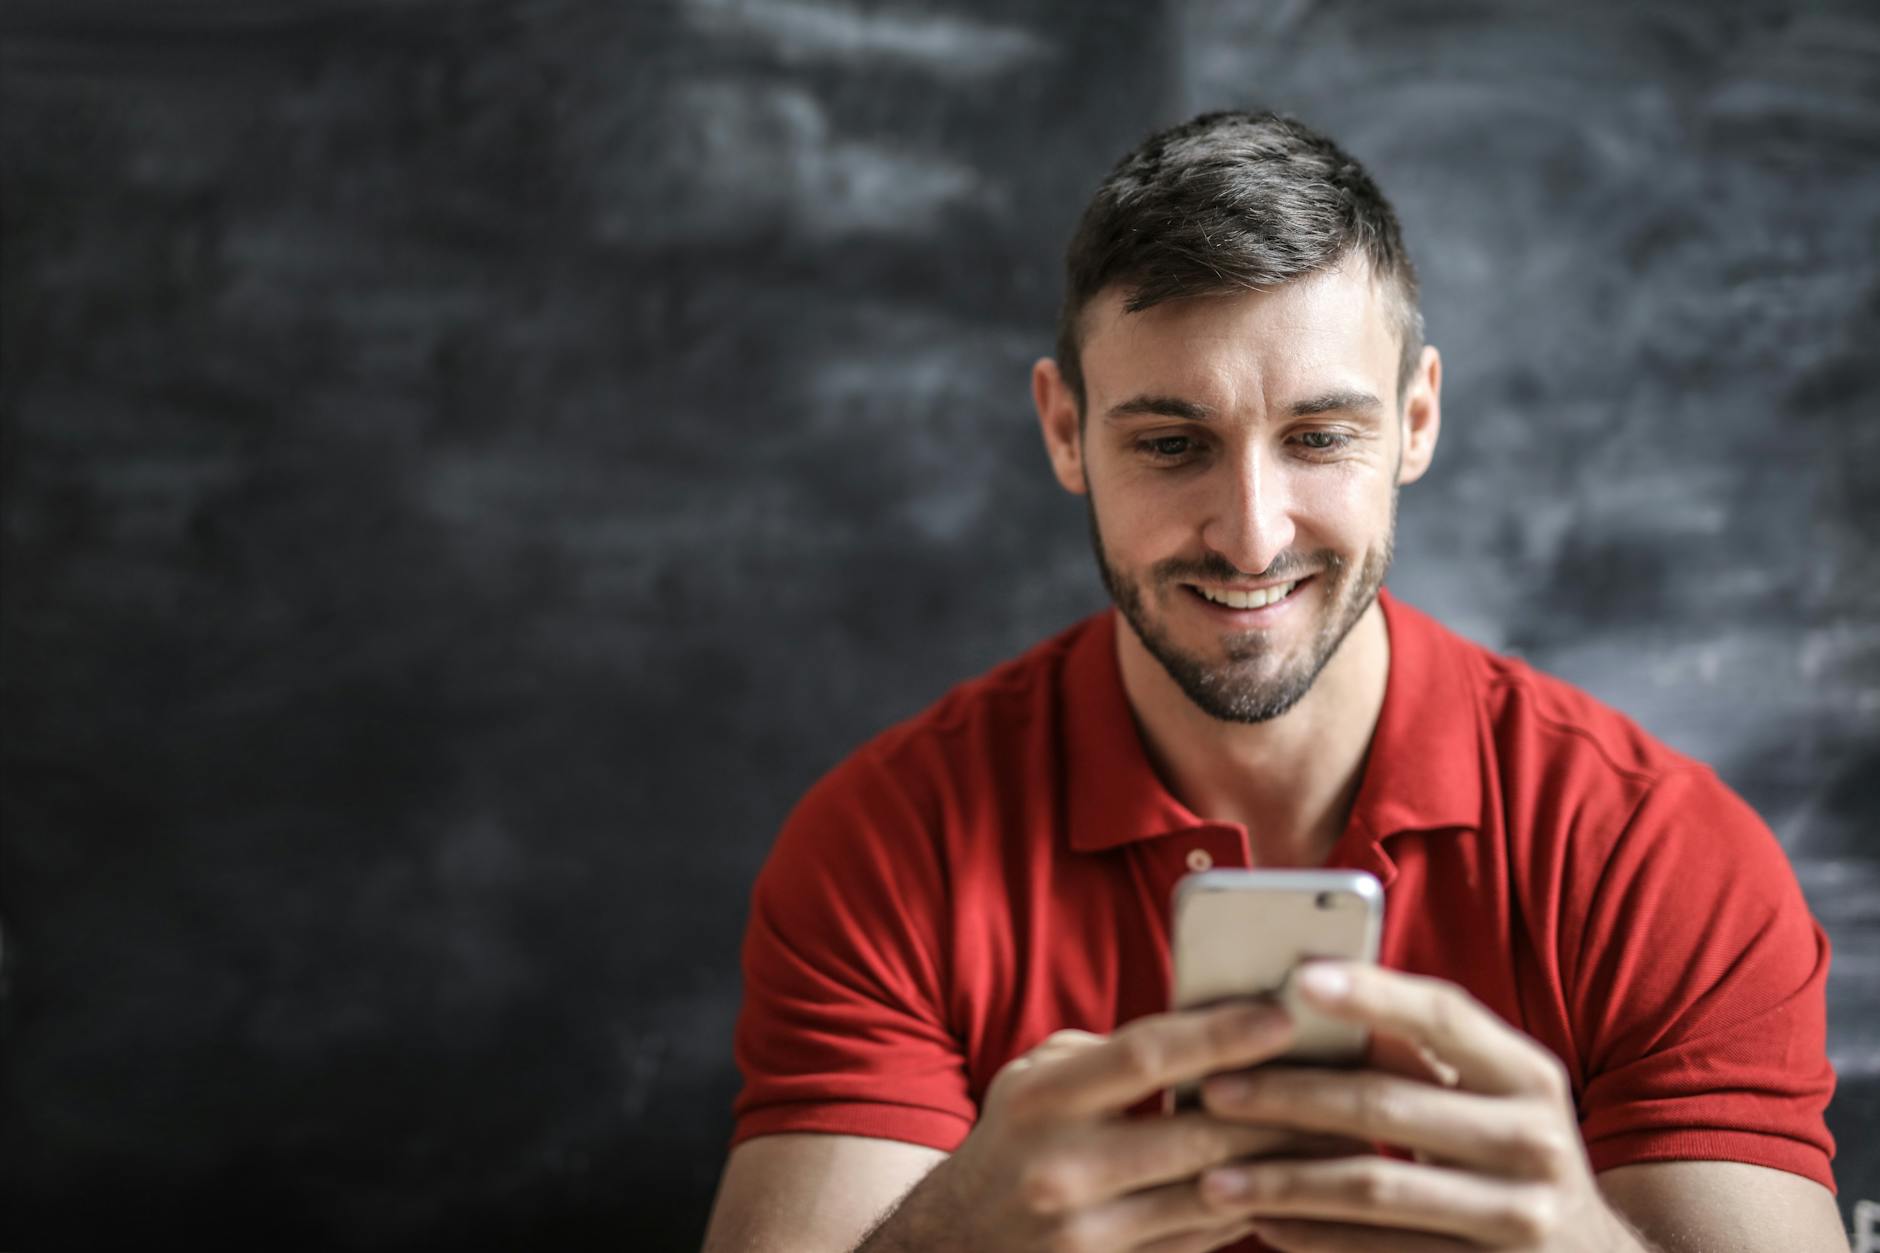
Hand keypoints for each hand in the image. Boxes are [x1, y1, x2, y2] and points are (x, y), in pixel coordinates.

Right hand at [860, 1001, 1363, 1252]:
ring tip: (1341, 1132)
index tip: (1283, 1015)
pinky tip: (1292, 1183)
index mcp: (1041, 1101)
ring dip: (1282, 1166)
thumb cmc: (1010, 1144)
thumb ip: (1107, 1056)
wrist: (950, 1248)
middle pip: (1196, 1136)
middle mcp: (1061, 1170)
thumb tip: (1205, 1031)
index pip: (1145, 1056)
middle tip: (1345, 1079)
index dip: (1219, 1033)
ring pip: (1213, 1196)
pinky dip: (1251, 1209)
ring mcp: (1087, 1236)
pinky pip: (1203, 1240)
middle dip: (1278, 1108)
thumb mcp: (1033, 1081)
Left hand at [1192, 963, 1646, 1251]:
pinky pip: (1381, 1252)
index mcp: (1528, 1075)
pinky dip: (1314, 1239)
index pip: (1445, 1015)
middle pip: (1387, 1104)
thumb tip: (1310, 996)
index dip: (1372, 992)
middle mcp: (1535, 1141)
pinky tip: (1264, 1224)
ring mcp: (1519, 1217)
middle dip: (1289, 1095)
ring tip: (1213, 1177)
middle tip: (1215, 1090)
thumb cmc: (1512, 1156)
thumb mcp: (1493, 1100)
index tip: (1296, 976)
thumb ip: (1422, 1056)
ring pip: (1372, 1188)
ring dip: (1282, 1180)